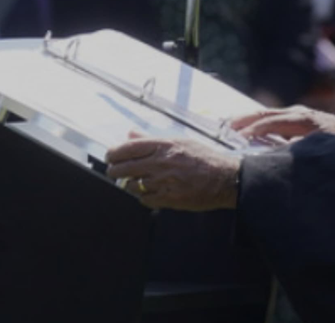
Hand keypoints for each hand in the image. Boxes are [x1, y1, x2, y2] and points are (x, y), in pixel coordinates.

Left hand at [106, 131, 240, 210]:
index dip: (113, 153)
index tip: (110, 156)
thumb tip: (131, 134)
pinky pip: (144, 199)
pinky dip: (143, 196)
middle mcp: (161, 163)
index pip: (128, 148)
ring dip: (129, 184)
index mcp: (164, 146)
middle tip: (115, 171)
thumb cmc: (205, 159)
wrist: (224, 178)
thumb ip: (152, 139)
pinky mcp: (168, 198)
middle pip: (123, 168)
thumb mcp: (180, 141)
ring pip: (131, 185)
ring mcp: (163, 182)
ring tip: (136, 182)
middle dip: (115, 170)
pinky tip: (149, 192)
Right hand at [229, 105, 334, 141]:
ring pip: (273, 115)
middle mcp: (304, 114)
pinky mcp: (304, 121)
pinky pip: (279, 120)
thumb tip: (275, 149)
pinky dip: (263, 123)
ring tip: (233, 125)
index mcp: (307, 120)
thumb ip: (297, 151)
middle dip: (247, 120)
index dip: (255, 129)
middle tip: (226, 125)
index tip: (238, 137)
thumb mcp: (320, 153)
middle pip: (269, 114)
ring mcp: (304, 116)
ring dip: (252, 120)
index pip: (274, 121)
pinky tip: (252, 129)